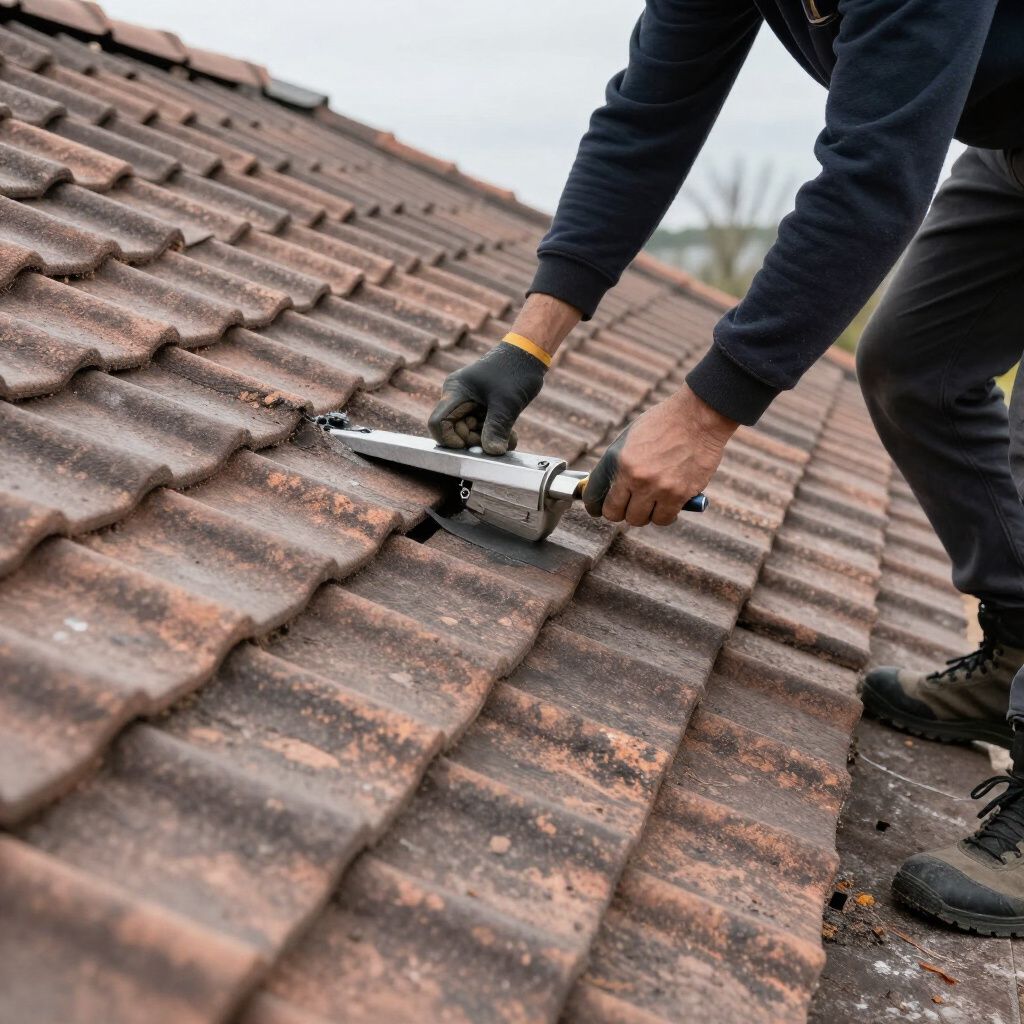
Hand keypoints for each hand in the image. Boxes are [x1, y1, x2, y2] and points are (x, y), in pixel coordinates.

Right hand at [428, 341, 546, 454]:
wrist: (529, 355)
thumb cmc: (515, 371)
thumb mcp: (507, 403)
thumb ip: (497, 429)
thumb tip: (493, 453)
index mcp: (455, 391)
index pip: (437, 422)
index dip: (449, 439)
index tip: (469, 445)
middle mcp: (458, 398)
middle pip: (455, 431)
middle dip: (476, 441)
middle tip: (497, 442)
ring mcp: (469, 403)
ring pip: (470, 432)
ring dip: (489, 439)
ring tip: (510, 437)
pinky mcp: (481, 408)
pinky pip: (482, 428)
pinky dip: (495, 434)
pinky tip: (511, 434)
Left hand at [584, 384, 736, 525]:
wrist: (698, 416)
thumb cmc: (664, 423)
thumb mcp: (630, 438)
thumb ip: (618, 463)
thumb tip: (610, 487)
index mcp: (619, 460)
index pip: (595, 495)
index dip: (594, 506)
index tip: (597, 509)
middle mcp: (635, 477)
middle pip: (615, 514)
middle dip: (619, 511)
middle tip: (627, 505)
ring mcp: (657, 488)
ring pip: (639, 520)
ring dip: (643, 514)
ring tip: (650, 502)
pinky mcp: (679, 495)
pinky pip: (663, 519)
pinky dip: (663, 515)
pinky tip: (666, 504)